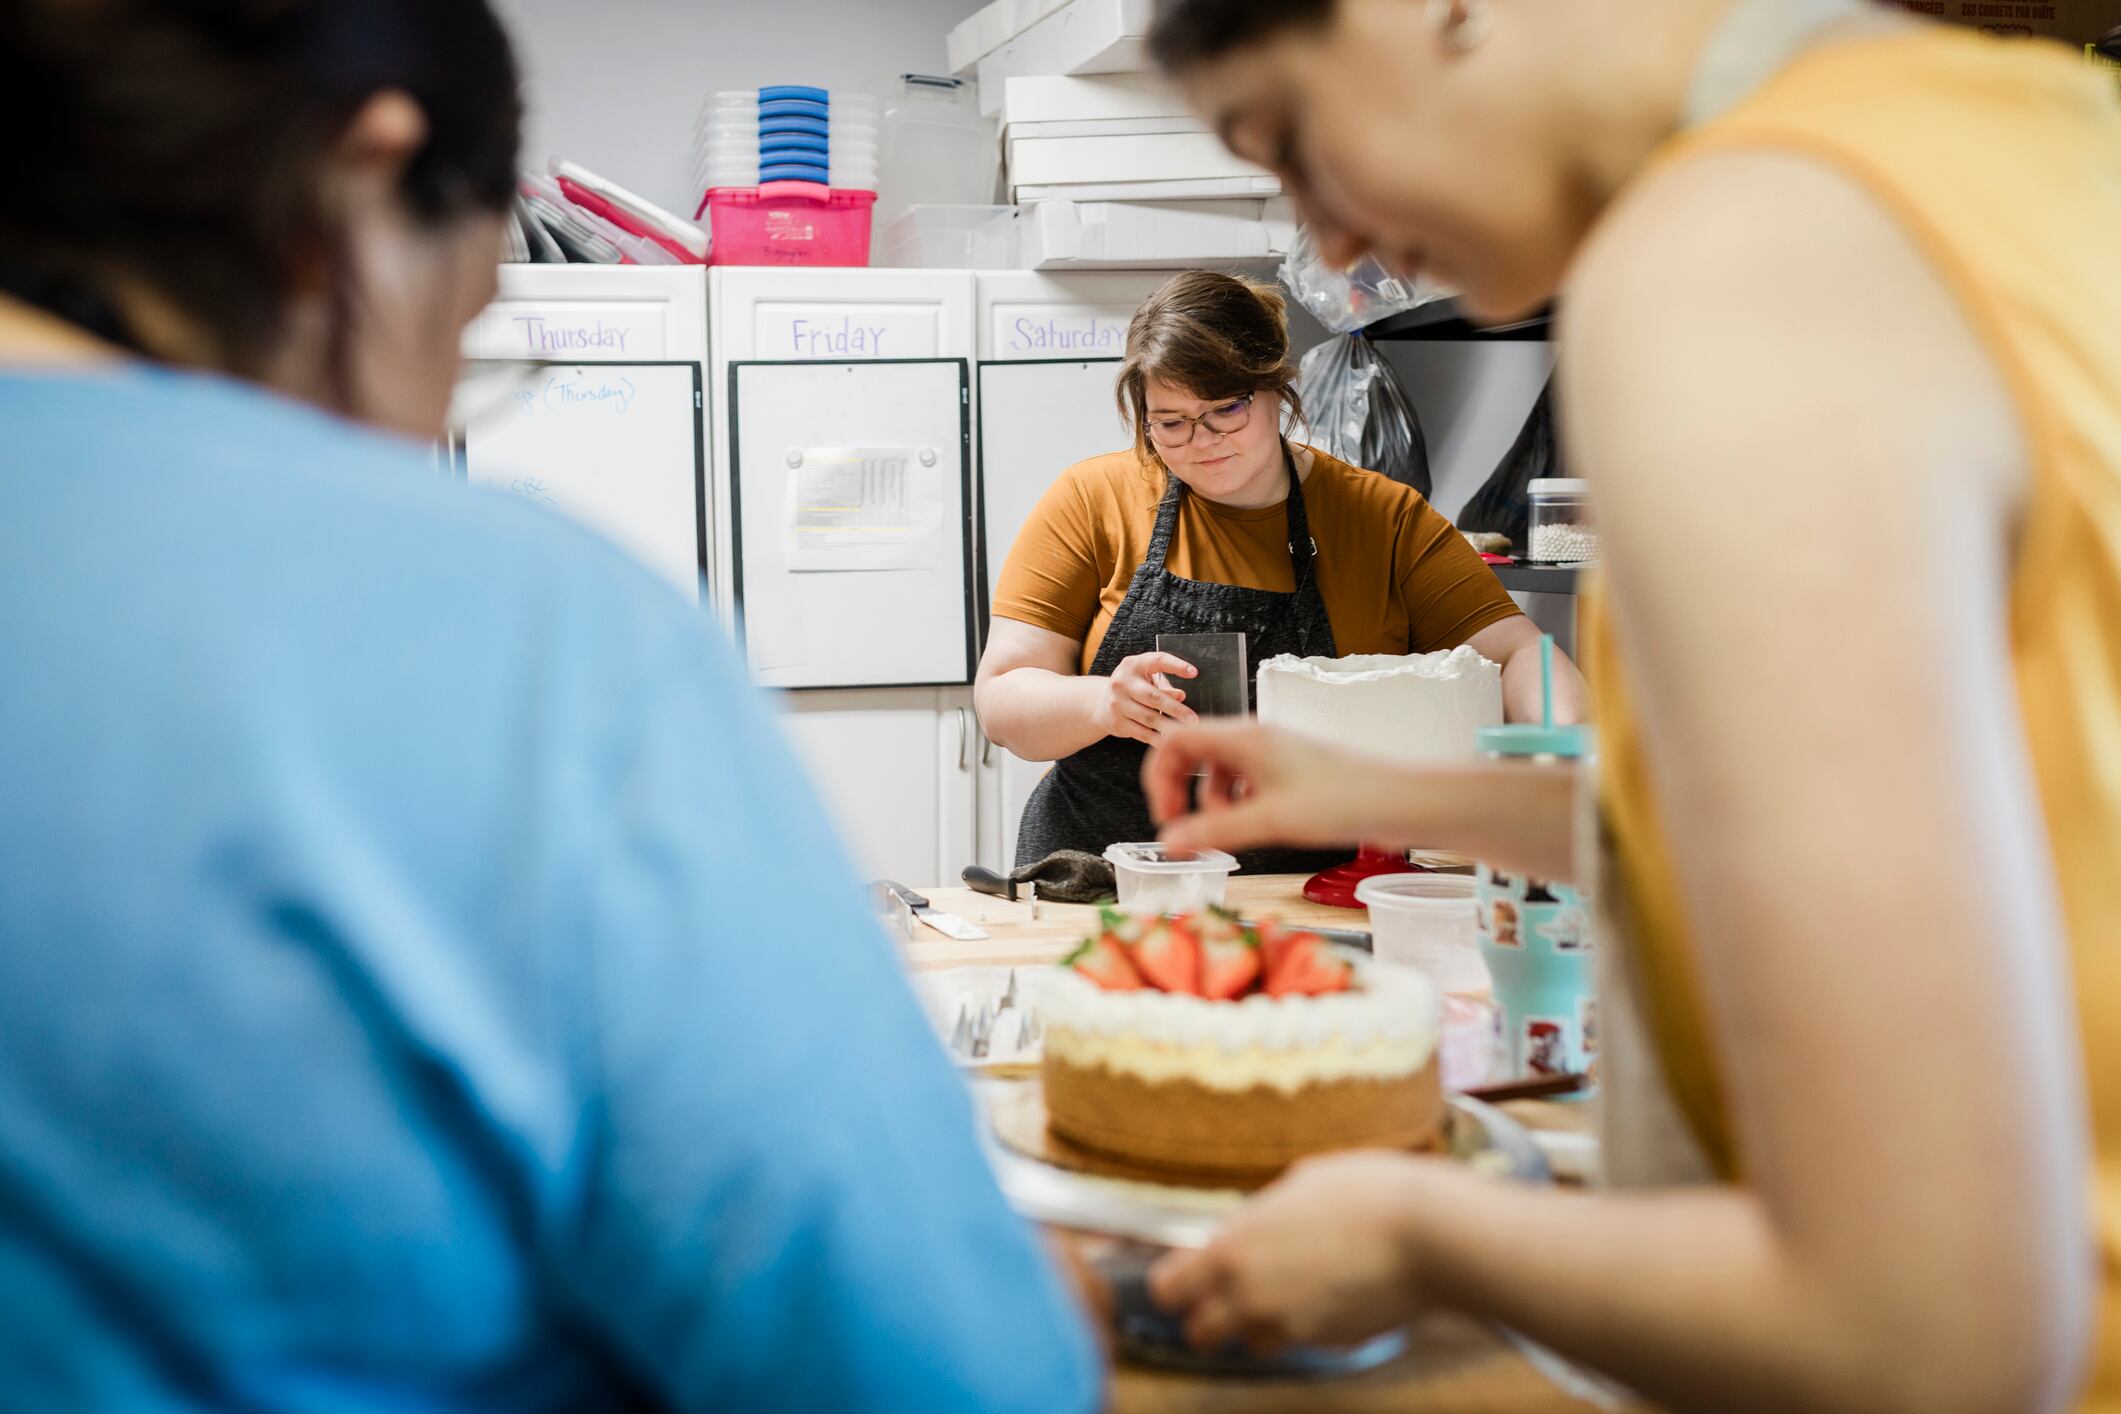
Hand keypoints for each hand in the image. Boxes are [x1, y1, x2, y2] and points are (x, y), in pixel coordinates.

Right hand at [1092, 652, 1197, 745]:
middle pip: (1153, 697)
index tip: (1194, 672)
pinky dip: (1157, 739)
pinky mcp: (1117, 722)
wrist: (1101, 703)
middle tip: (1193, 720)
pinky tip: (1169, 743)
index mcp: (1133, 665)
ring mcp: (1117, 703)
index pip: (1157, 661)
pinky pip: (1142, 733)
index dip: (1176, 666)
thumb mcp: (1148, 680)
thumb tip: (1181, 696)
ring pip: (1149, 718)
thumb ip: (1165, 686)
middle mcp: (1122, 682)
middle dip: (1176, 709)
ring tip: (1184, 733)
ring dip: (1169, 727)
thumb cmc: (1134, 688)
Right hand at [1141, 721, 1396, 851]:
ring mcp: (1272, 755)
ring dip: (1213, 806)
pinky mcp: (1288, 774)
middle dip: (1183, 794)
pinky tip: (1256, 828)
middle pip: (1194, 755)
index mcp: (1245, 738)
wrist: (1398, 802)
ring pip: (1219, 774)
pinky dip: (1238, 807)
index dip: (1159, 778)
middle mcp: (1255, 739)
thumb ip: (1214, 831)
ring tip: (1232, 835)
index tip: (1167, 819)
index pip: (1175, 741)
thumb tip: (1169, 842)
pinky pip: (1245, 784)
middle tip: (1187, 833)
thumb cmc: (1343, 801)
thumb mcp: (1270, 821)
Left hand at [1147, 1151, 1437, 1352]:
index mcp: (1232, 1251)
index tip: (1187, 1273)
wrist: (1430, 1234)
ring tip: (1290, 1286)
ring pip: (1252, 1342)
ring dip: (1260, 1323)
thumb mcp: (1298, 1184)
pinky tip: (1333, 1289)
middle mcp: (1251, 1298)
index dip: (1174, 1283)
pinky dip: (1306, 1324)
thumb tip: (1254, 1227)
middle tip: (1230, 1291)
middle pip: (1200, 1333)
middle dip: (1209, 1316)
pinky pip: (1301, 1340)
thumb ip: (1262, 1216)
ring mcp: (1292, 1328)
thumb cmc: (1364, 1191)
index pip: (1166, 1290)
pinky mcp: (1331, 1343)